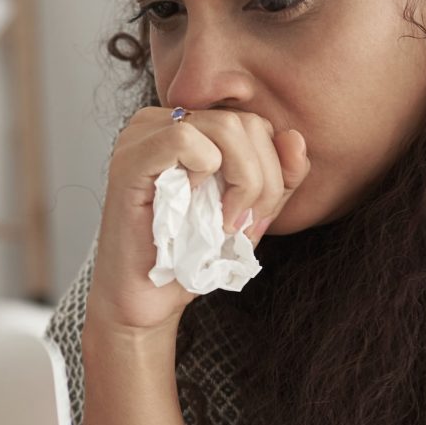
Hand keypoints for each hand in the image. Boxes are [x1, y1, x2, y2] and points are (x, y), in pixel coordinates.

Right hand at [84, 106, 309, 339]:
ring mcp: (141, 137)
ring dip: (243, 181)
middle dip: (263, 180)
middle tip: (244, 226)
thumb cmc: (188, 258)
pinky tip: (192, 206)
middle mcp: (161, 121)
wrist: (146, 302)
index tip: (256, 218)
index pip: (253, 123)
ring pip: (225, 126)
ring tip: (226, 222)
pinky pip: (184, 139)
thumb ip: (277, 178)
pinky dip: (204, 173)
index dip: (271, 169)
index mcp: (187, 126)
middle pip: (245, 122)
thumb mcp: (248, 214)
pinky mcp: (129, 159)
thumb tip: (295, 138)